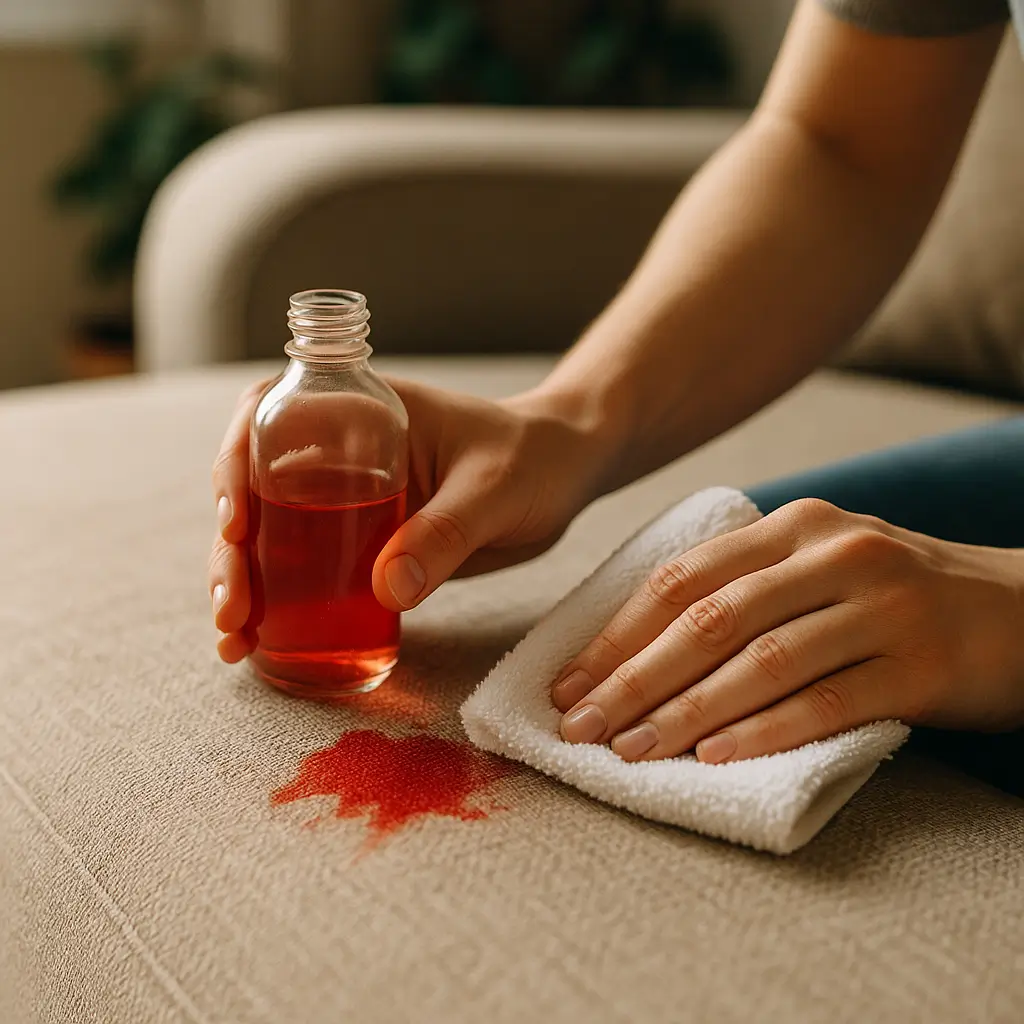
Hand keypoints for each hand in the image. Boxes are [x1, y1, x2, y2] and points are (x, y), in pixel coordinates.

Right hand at [209, 377, 606, 662]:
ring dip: (244, 585)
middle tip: (232, 609)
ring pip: (273, 538)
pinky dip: (283, 606)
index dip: (234, 464)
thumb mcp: (493, 490)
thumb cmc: (534, 458)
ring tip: (233, 641)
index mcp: (361, 413)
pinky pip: (311, 571)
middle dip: (231, 551)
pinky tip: (262, 647)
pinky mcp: (366, 544)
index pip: (268, 416)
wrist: (565, 476)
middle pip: (256, 491)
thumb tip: (385, 591)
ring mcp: (348, 501)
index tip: (234, 522)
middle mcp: (339, 454)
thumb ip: (446, 533)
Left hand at [551, 498, 1023, 762]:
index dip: (616, 634)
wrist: (1021, 610)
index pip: (681, 580)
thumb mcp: (816, 570)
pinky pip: (828, 701)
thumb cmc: (891, 598)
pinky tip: (714, 757)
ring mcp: (882, 605)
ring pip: (762, 662)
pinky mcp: (922, 663)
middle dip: (633, 678)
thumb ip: (743, 590)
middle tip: (580, 726)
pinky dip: (764, 730)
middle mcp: (834, 553)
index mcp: (793, 527)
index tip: (567, 683)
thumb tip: (636, 651)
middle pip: (709, 620)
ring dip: (685, 711)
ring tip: (630, 751)